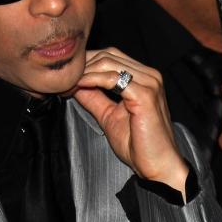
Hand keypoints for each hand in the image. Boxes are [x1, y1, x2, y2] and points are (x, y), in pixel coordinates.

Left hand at [72, 48, 189, 196]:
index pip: (110, 56)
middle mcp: (149, 75)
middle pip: (108, 55)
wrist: (158, 166)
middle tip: (62, 80)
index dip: (86, 63)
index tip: (65, 77)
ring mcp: (149, 83)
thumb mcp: (109, 116)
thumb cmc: (140, 146)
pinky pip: (112, 79)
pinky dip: (92, 80)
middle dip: (82, 65)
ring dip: (84, 72)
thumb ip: (94, 98)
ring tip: (68, 84)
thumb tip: (76, 85)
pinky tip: (79, 87)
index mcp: (144, 78)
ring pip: (108, 63)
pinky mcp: (145, 94)